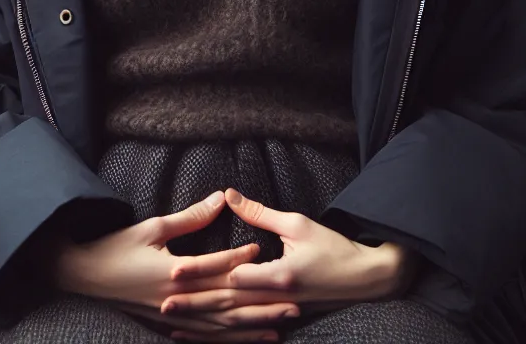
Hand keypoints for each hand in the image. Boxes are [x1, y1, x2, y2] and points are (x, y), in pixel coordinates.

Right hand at [49, 191, 295, 329]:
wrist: (84, 276)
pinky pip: (204, 336)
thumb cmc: (116, 248)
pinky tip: (249, 338)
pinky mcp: (169, 324)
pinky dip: (228, 339)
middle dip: (260, 304)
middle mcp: (176, 299)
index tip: (264, 250)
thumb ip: (190, 217)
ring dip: (252, 326)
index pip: (214, 267)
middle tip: (293, 302)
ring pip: (219, 325)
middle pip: (226, 303)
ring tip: (281, 325)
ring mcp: (173, 316)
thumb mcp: (152, 227)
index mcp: (172, 272)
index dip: (239, 260)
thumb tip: (220, 199)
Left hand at [158, 188, 413, 326]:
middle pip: (226, 303)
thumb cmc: (333, 247)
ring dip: (202, 322)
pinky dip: (222, 333)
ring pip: (233, 321)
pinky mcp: (280, 319)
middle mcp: (276, 299)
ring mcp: (278, 313)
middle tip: (161, 303)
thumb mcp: (297, 224)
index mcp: (279, 274)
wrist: (365, 278)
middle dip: (193, 303)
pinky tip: (201, 335)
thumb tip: (228, 196)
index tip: (174, 270)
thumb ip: (260, 214)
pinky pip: (245, 330)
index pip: (232, 276)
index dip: (203, 273)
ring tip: (172, 323)